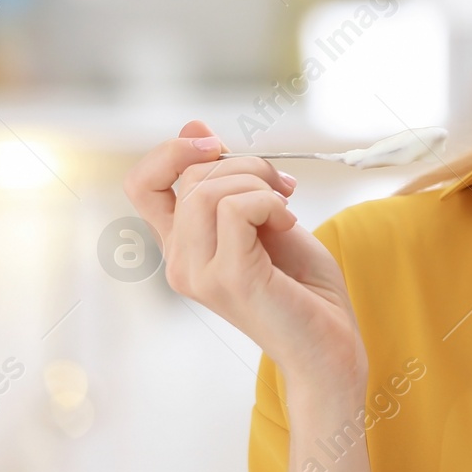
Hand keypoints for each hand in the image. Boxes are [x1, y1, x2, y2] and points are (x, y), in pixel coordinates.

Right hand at [123, 120, 367, 396]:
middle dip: (246, 163)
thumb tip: (194, 127)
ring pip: (209, 190)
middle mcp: (180, 262)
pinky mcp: (229, 279)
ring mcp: (199, 273)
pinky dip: (270, 202)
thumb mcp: (265, 217)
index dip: (172, 151)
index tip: (218, 145)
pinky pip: (236, 209)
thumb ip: (229, 181)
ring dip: (260, 182)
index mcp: (182, 246)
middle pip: (191, 176)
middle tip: (284, 187)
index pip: (141, 184)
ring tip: (286, 208)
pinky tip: (289, 225)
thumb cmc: (302, 285)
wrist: (330, 344)